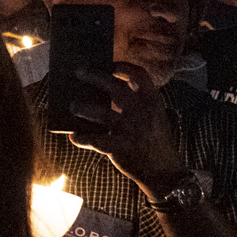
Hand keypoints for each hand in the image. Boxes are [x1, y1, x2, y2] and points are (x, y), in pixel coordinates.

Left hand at [69, 62, 183, 189]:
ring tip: (73, 106)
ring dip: (82, 107)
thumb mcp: (154, 117)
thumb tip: (106, 89)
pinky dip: (81, 137)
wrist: (164, 172)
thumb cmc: (154, 141)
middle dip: (94, 76)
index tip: (109, 64)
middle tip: (79, 72)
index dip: (123, 66)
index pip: (139, 75)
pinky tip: (74, 136)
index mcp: (153, 102)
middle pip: (114, 87)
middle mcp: (142, 112)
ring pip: (99, 112)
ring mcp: (130, 130)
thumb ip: (138, 103)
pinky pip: (94, 139)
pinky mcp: (119, 147)